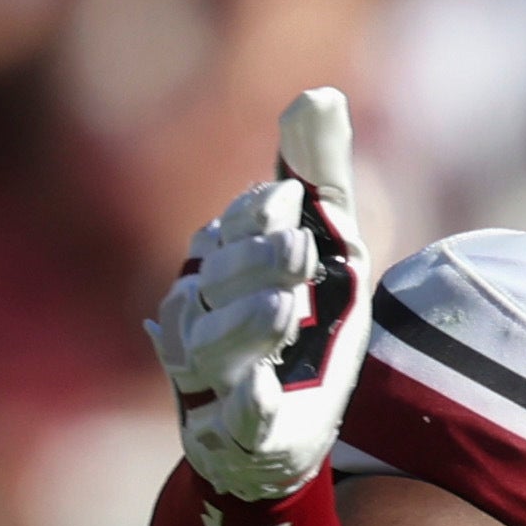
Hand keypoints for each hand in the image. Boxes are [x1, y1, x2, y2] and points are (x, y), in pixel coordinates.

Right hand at [149, 86, 378, 505]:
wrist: (293, 427)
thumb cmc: (302, 322)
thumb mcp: (325, 243)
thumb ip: (317, 174)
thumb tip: (321, 92)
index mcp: (218, 263)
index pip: (232, 229)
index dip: (259, 215)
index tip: (294, 201)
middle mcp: (199, 316)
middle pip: (219, 282)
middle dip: (258, 263)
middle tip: (303, 249)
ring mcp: (212, 378)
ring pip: (214, 347)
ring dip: (247, 325)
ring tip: (284, 308)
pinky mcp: (238, 433)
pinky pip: (235, 419)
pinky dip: (246, 406)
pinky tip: (263, 392)